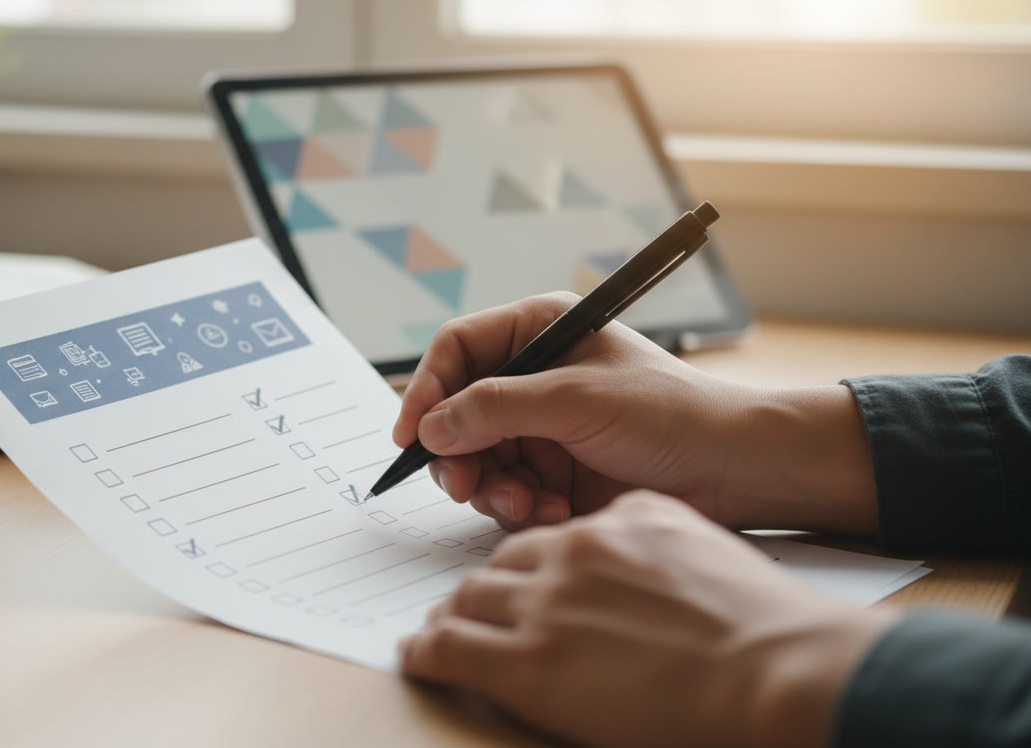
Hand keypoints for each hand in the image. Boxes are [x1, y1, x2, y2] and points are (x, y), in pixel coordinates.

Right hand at [392, 293, 876, 533]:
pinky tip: (551, 511)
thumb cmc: (671, 414)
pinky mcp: (555, 473)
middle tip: (465, 485)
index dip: (428, 390)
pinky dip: (518, 506)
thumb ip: (496, 408)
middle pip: (458, 412)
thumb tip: (432, 427)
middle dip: (458, 452)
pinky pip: (507, 491)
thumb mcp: (575, 399)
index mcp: (540, 332)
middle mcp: (535, 377)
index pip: (457, 350)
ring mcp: (543, 427)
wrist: (734, 470)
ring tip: (524, 503)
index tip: (411, 434)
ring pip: (478, 458)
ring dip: (491, 486)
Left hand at [400, 492, 897, 747]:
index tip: (519, 583)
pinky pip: (451, 646)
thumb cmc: (761, 622)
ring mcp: (548, 607)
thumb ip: (650, 537)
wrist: (776, 669)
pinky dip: (426, 648)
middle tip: (469, 609)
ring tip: (440, 631)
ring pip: (470, 599)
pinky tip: (416, 652)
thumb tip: (624, 547)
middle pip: (501, 564)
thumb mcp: (700, 545)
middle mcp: (573, 553)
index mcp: (615, 522)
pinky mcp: (529, 664)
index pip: (546, 537)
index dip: (526, 565)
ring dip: (452, 615)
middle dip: (483, 588)